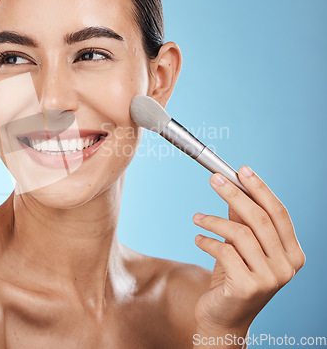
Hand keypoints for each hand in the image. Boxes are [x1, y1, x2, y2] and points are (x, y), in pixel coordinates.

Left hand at [192, 165, 305, 334]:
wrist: (223, 318)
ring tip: (197, 218)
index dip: (260, 189)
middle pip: (260, 218)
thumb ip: (242, 220)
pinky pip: (224, 251)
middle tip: (214, 180)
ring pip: (240, 233)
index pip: (279, 213)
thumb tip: (234, 187)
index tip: (242, 170)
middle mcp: (287, 266)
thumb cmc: (233, 278)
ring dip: (213, 220)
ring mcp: (270, 278)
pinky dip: (207, 241)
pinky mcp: (247, 287)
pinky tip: (198, 239)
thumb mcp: (241, 247)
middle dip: (235, 193)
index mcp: (292, 253)